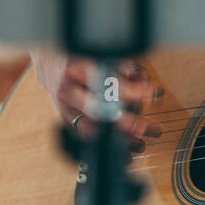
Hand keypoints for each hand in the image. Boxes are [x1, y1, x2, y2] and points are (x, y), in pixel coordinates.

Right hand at [30, 48, 161, 158]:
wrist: (49, 59)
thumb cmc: (79, 52)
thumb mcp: (98, 51)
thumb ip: (119, 64)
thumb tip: (141, 77)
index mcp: (78, 68)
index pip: (109, 83)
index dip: (134, 91)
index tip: (155, 93)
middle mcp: (68, 90)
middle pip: (101, 112)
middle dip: (130, 124)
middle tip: (153, 129)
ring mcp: (64, 107)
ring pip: (93, 129)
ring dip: (118, 140)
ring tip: (141, 145)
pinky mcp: (64, 118)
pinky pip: (84, 137)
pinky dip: (104, 146)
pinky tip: (121, 154)